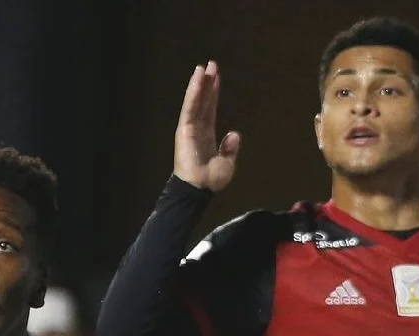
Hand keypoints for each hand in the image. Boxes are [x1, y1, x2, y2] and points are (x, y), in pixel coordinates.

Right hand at [173, 61, 240, 191]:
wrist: (199, 188)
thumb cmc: (211, 179)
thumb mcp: (227, 164)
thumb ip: (230, 149)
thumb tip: (234, 134)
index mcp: (207, 134)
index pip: (210, 108)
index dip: (214, 93)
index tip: (216, 77)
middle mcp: (198, 128)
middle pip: (203, 100)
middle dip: (207, 83)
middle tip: (211, 64)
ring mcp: (190, 127)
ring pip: (195, 101)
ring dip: (199, 83)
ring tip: (203, 67)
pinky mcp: (184, 128)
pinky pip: (190, 107)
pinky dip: (193, 93)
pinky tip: (197, 79)